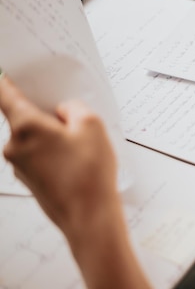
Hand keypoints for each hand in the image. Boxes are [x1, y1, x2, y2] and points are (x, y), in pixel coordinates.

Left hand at [0, 74, 118, 233]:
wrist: (89, 217)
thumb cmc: (89, 174)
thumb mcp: (92, 124)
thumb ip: (74, 107)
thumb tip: (63, 110)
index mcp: (25, 126)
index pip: (5, 94)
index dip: (6, 79)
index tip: (4, 71)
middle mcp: (14, 146)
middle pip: (26, 116)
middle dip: (49, 114)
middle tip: (75, 120)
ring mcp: (20, 166)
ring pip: (35, 138)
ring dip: (55, 136)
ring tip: (82, 147)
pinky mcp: (30, 180)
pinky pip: (40, 155)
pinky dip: (56, 153)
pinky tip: (77, 161)